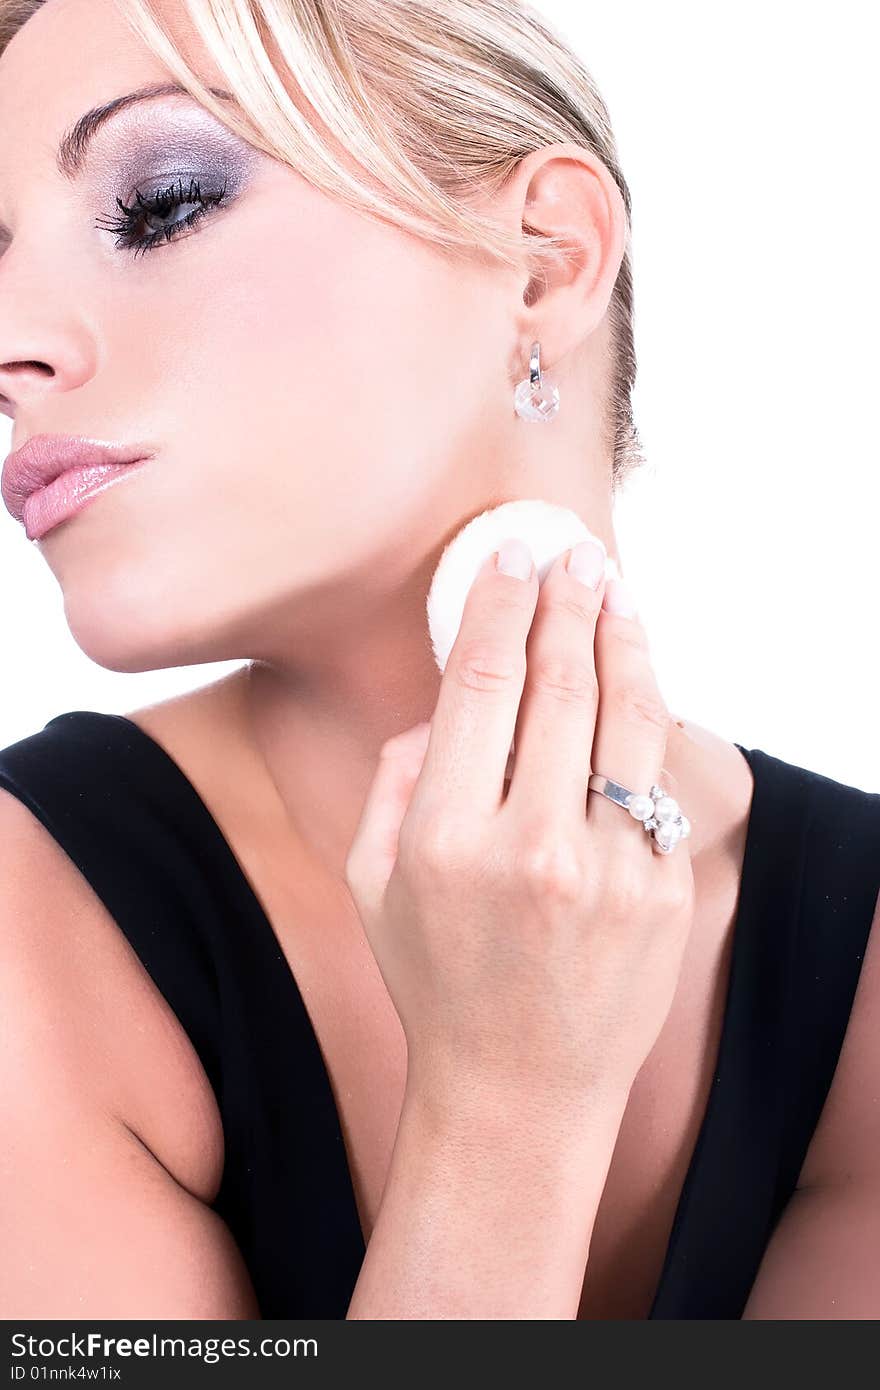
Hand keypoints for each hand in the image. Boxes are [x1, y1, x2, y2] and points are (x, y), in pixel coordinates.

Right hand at [344, 539, 695, 1112]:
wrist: (520, 1086)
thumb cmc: (437, 980)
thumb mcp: (373, 882)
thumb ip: (394, 779)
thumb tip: (445, 705)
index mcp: (445, 839)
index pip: (482, 687)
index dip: (500, 608)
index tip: (511, 559)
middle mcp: (530, 848)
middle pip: (560, 686)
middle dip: (566, 604)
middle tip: (572, 555)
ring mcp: (608, 871)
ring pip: (627, 717)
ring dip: (622, 638)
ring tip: (614, 589)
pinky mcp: (662, 890)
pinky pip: (656, 777)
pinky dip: (648, 713)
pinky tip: (638, 673)